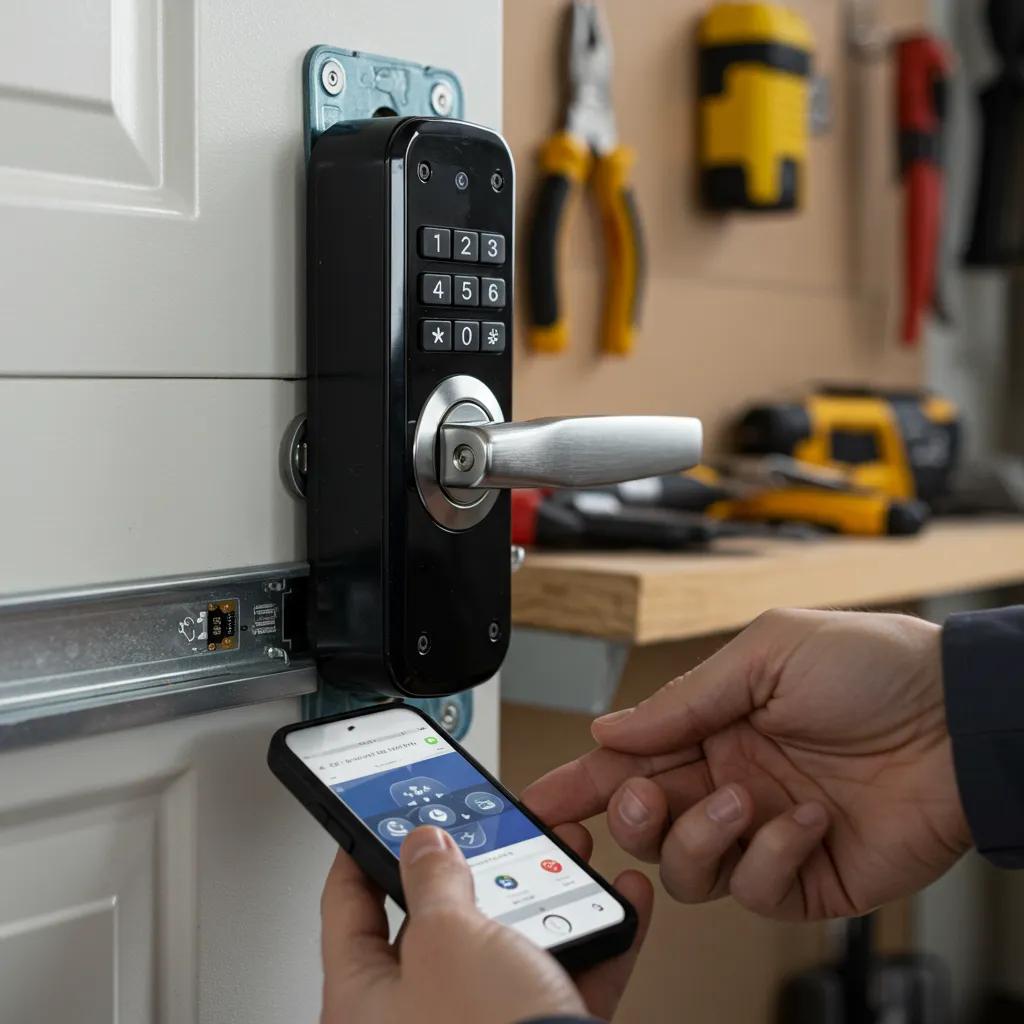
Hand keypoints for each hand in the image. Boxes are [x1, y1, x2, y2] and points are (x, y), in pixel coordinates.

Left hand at [320, 824, 652, 1023]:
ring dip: (547, 892)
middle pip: (437, 923)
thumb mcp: (447, 938)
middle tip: (490, 828)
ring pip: (510, 945)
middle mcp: (416, 1020)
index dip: (358, 852)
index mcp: (364, 1003)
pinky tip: (618, 902)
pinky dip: (596, 941)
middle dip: (476, 865)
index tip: (374, 816)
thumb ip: (432, 879)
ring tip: (569, 848)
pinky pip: (564, 980)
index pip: (347, 908)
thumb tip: (424, 844)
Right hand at [523, 609, 970, 921]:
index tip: (539, 801)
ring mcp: (763, 833)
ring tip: (743, 799)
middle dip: (632, 816)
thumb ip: (682, 699)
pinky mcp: (804, 876)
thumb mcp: (766, 655)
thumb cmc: (872, 667)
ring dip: (701, 838)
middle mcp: (728, 782)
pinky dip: (771, 857)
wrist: (958, 717)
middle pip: (644, 824)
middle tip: (649, 795)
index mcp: (712, 727)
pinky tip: (805, 819)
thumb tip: (609, 729)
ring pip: (687, 870)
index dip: (578, 781)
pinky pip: (756, 891)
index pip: (627, 760)